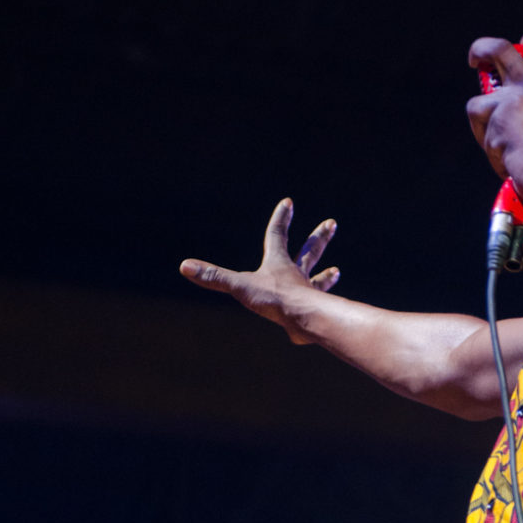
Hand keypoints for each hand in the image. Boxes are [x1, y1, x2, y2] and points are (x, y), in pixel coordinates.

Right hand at [179, 198, 339, 344]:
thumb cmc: (276, 299)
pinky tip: (325, 310)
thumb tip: (185, 266)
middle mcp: (296, 275)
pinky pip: (317, 307)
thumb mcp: (241, 286)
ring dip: (326, 275)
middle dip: (319, 237)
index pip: (277, 235)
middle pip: (310, 250)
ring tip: (336, 271)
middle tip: (332, 223)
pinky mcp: (313, 311)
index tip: (288, 202)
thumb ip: (215, 277)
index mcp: (279, 263)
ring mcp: (307, 292)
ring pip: (318, 280)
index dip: (281, 218)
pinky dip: (320, 306)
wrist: (306, 320)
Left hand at [466, 29, 522, 199]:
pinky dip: (492, 151)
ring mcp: (512, 100)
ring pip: (478, 105)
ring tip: (505, 150)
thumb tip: (517, 113)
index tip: (521, 42)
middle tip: (476, 59)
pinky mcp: (495, 118)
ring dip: (484, 128)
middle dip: (482, 49)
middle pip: (499, 49)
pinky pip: (482, 134)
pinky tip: (509, 161)